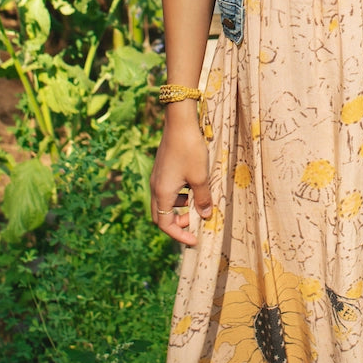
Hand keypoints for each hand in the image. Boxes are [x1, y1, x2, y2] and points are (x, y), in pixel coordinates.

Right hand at [150, 108, 211, 245]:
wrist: (180, 122)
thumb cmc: (190, 149)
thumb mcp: (200, 177)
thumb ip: (202, 198)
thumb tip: (205, 215)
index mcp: (162, 193)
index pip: (165, 224)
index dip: (179, 235)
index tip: (194, 240)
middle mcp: (156, 186)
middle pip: (161, 215)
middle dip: (177, 223)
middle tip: (195, 222)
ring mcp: (158, 177)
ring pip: (164, 202)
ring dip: (179, 208)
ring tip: (198, 203)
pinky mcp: (162, 168)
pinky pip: (167, 190)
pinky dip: (179, 195)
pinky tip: (194, 186)